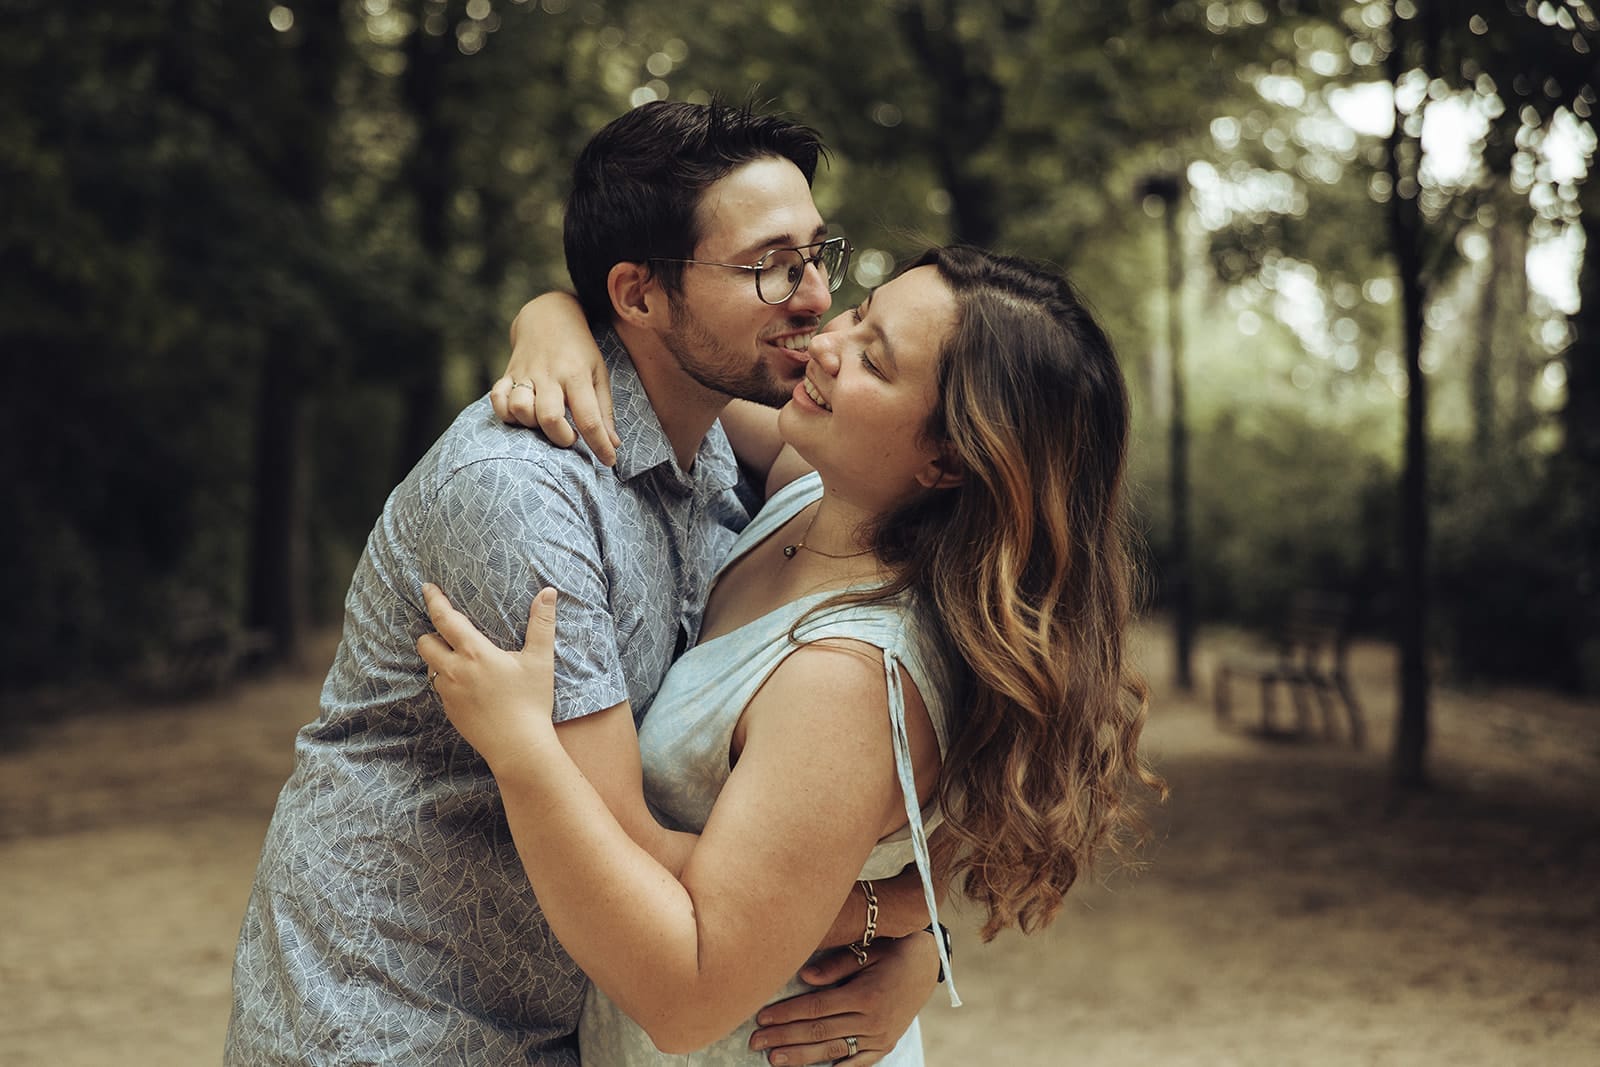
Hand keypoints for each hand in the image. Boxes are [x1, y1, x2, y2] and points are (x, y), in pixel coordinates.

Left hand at [416, 583, 559, 769]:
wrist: (519, 747)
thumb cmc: (531, 702)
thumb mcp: (540, 660)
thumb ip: (542, 624)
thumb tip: (548, 592)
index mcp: (475, 653)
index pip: (445, 619)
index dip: (434, 601)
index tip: (427, 588)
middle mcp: (454, 671)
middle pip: (426, 642)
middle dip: (431, 632)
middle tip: (447, 630)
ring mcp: (449, 693)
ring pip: (430, 666)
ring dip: (438, 657)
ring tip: (457, 656)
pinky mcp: (450, 712)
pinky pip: (440, 688)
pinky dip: (447, 680)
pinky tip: (467, 684)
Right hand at [492, 293, 620, 465]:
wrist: (548, 316)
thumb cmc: (578, 351)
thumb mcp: (598, 374)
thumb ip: (604, 410)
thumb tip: (613, 444)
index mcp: (577, 375)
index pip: (589, 417)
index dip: (599, 444)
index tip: (609, 461)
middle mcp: (550, 375)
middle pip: (550, 418)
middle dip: (561, 438)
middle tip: (570, 438)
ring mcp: (525, 374)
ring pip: (520, 409)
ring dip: (532, 425)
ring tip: (544, 423)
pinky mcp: (507, 374)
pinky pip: (498, 399)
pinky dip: (506, 413)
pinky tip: (520, 415)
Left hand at [748, 932, 939, 1065]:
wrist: (927, 963)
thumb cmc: (891, 948)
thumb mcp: (867, 949)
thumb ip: (836, 965)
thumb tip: (804, 977)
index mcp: (864, 995)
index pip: (815, 1008)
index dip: (786, 1014)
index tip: (760, 1017)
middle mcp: (872, 1020)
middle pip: (819, 1032)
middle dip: (784, 1037)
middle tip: (755, 1042)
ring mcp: (880, 1037)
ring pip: (833, 1051)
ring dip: (801, 1057)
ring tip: (773, 1060)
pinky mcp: (886, 1045)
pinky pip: (859, 1063)